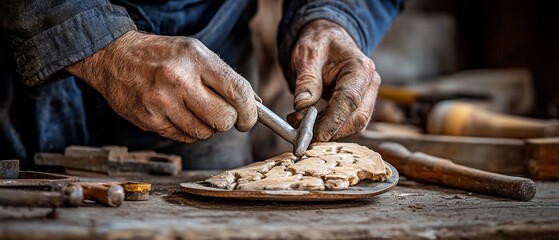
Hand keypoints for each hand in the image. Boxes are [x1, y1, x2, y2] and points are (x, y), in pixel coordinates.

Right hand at [66, 31, 256, 142]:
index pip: (238, 92)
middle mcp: (178, 80)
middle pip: (223, 120)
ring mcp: (162, 103)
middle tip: (223, 114)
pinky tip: (178, 113)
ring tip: (194, 108)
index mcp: (195, 59)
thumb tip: (254, 105)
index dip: (249, 112)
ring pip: (205, 133)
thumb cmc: (161, 55)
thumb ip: (225, 76)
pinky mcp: (150, 121)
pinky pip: (185, 138)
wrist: (114, 57)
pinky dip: (188, 131)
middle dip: (229, 121)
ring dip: (206, 126)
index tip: (249, 118)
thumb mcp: (196, 52)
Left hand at [289, 20, 379, 140]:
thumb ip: (306, 80)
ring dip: (328, 132)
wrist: (329, 41)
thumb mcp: (307, 55)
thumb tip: (302, 107)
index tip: (314, 135)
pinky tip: (310, 122)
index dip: (333, 121)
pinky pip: (348, 125)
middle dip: (330, 131)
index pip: (349, 101)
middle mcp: (370, 84)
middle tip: (301, 132)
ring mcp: (369, 97)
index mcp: (360, 68)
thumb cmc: (319, 45)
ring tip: (300, 122)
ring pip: (354, 126)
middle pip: (357, 119)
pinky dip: (329, 129)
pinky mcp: (361, 107)